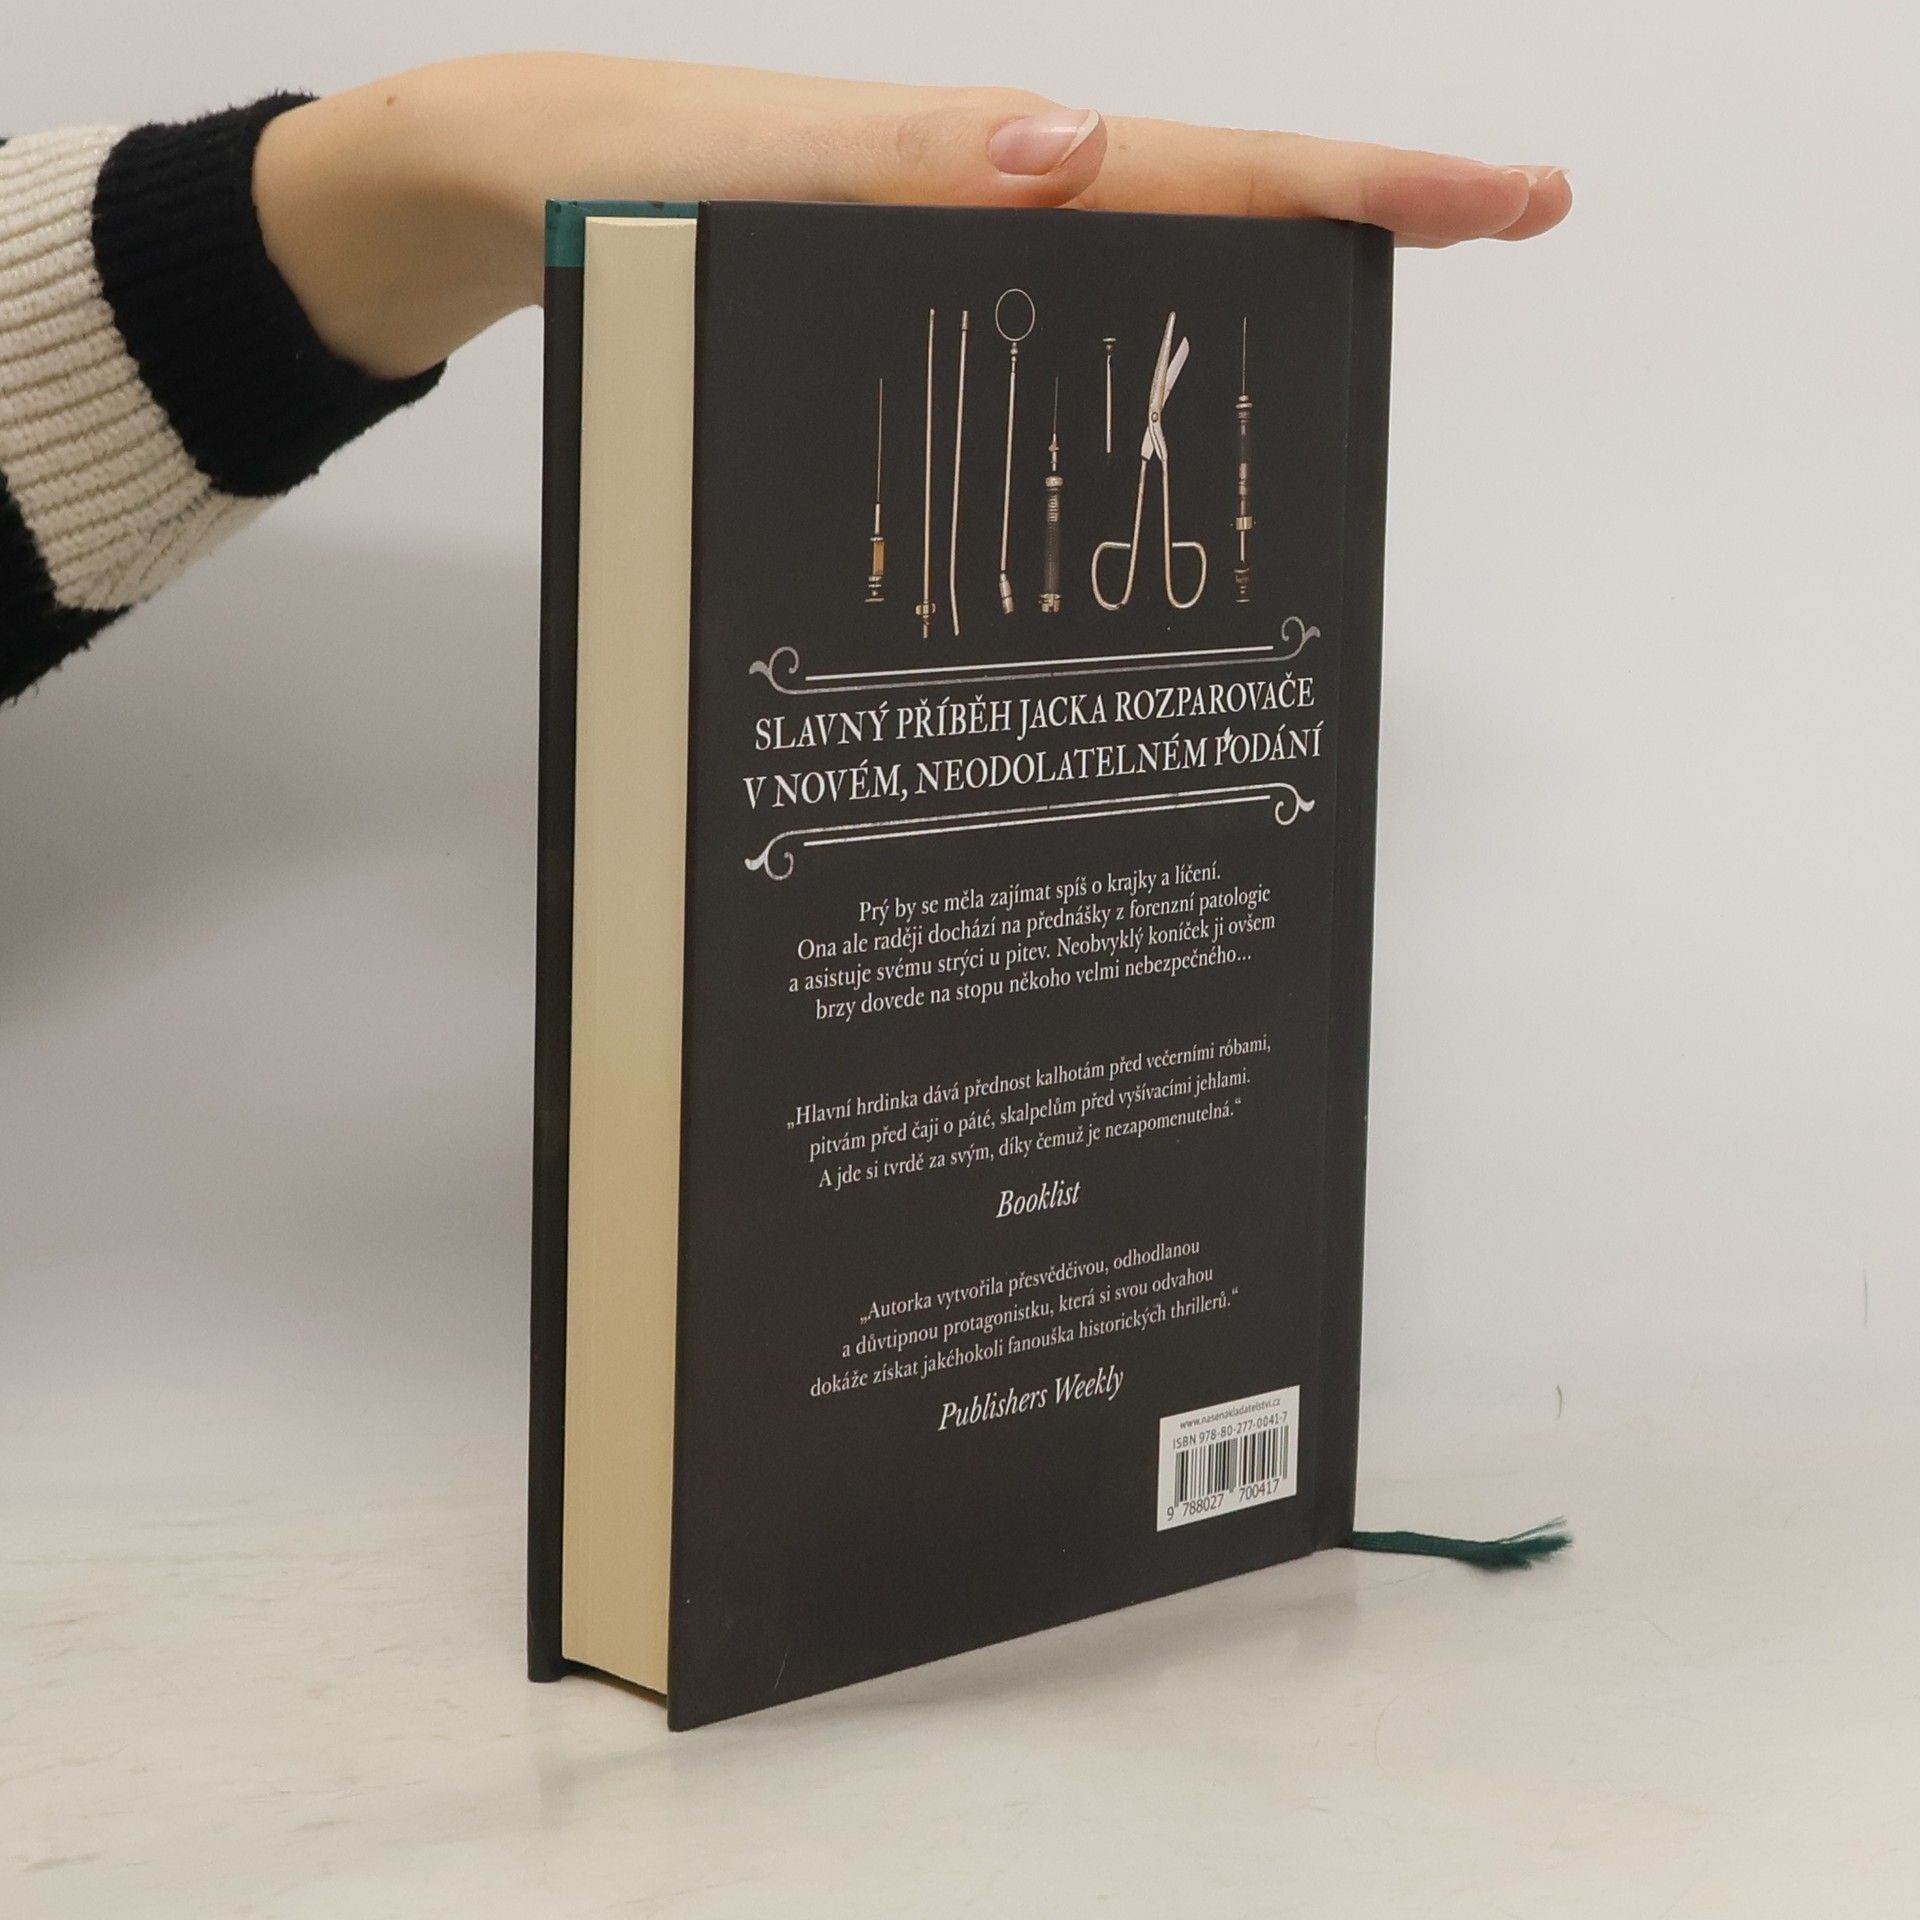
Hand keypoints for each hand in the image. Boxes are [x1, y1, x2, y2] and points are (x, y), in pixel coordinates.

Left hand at [255, 55, 1571, 380]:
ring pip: (1141, 285)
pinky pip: (1047, 341)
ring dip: (1262, 303)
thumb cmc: (613, 181)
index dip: (1363, 185)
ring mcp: (958, 272)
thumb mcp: (748, 163)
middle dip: (1360, 221)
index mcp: (981, 170)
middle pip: (1210, 215)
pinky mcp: (907, 319)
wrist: (511, 198)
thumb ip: (899, 161)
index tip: (1508, 194)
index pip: (1210, 172)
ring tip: (1369, 353)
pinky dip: (1131, 368)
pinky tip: (1158, 423)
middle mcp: (990, 217)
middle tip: (1500, 231)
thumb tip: (1076, 151)